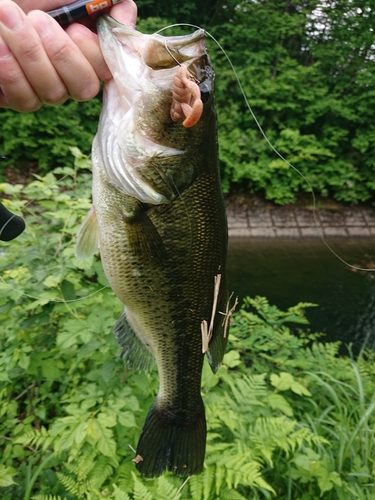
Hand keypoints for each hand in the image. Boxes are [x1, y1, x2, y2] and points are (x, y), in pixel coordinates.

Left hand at [0, 0, 136, 111]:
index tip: (75, 27)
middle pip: (86, 87)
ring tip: (7, 15)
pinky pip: (26, 99)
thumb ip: (102, 2)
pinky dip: (11, 69)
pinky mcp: (22, 99)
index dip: (96, 54)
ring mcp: (48, 90)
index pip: (109, 67)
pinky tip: (0, 43)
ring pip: (55, 93)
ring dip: (30, 53)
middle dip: (63, 54)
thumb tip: (125, 17)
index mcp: (88, 50)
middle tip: (38, 19)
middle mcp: (72, 75)